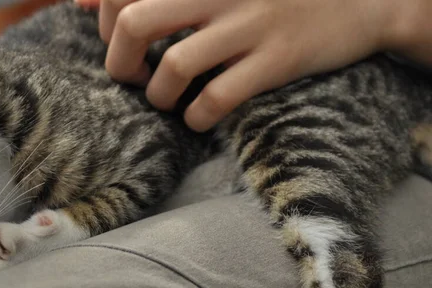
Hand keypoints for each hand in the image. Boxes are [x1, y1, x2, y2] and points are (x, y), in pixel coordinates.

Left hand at [77, 0, 396, 131]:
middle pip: (134, 23)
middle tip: (133, 77)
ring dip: (159, 96)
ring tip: (169, 100)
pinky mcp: (276, 59)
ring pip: (174, 66)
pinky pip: (217, 98)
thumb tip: (86, 0)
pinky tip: (200, 118)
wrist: (359, 0)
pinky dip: (197, 118)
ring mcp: (249, 23)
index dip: (105, 20)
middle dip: (120, 63)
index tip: (121, 40)